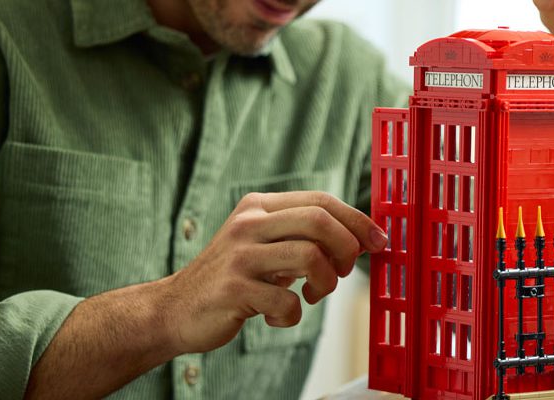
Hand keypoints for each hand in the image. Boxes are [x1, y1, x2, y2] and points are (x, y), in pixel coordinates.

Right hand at [157, 191, 386, 353]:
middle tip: (342, 273)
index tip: (379, 242)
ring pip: (310, 257)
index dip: (358, 221)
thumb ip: (306, 237)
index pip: (321, 200)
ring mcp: (239, 255)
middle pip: (319, 221)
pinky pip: (287, 302)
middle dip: (346, 249)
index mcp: (259, 207)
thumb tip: (362, 238)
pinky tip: (276, 316)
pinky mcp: (232, 289)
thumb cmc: (235, 278)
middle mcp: (248, 224)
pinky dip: (291, 316)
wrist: (175, 309)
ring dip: (325, 284)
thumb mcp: (267, 246)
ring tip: (311, 296)